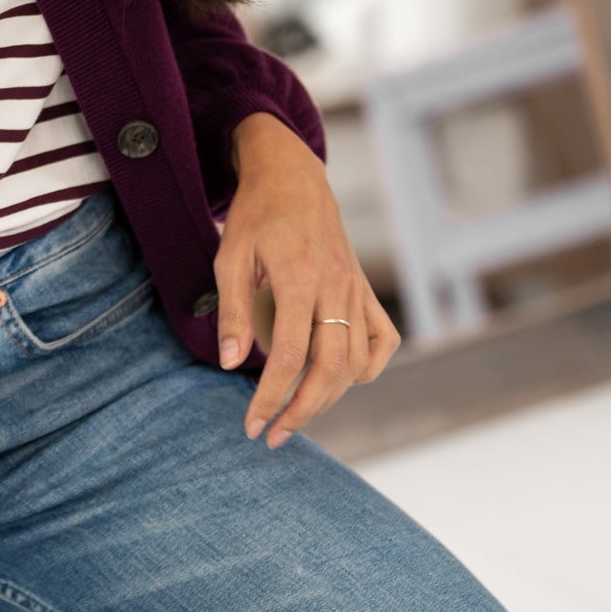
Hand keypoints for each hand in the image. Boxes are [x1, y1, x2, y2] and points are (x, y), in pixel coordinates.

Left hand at [214, 112, 399, 446]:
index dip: (271, 397)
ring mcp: (356, 289)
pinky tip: (340, 380)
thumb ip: (231, 313)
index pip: (291, 356)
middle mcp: (335, 287)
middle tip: (271, 435)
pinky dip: (366, 368)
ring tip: (295, 416)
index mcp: (299, 278)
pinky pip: (381, 340)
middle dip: (301, 411)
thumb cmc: (256, 216)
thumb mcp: (229, 258)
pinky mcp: (364, 289)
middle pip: (330, 369)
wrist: (292, 176)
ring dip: (329, 398)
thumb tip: (230, 364)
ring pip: (357, 361)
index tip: (252, 424)